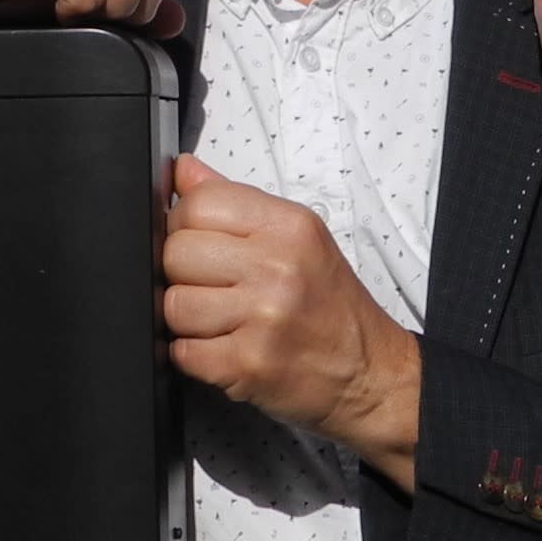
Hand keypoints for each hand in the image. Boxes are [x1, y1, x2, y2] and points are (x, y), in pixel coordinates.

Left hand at [160, 155, 420, 487]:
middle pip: (176, 253)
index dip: (185, 226)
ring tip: (221, 322)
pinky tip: (222, 348)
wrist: (368, 370)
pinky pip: (182, 351)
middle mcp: (278, 268)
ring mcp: (263, 318)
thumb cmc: (331, 304)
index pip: (198, 204)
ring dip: (187, 319)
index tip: (202, 244)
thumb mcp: (297, 238)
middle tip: (214, 289)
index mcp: (288, 227)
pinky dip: (194, 354)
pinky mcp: (248, 364)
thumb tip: (183, 170)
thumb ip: (235, 201)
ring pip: (173, 305)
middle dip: (183, 274)